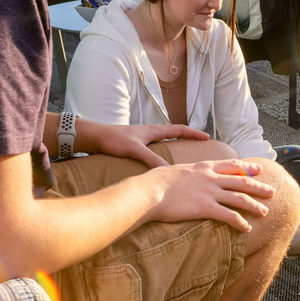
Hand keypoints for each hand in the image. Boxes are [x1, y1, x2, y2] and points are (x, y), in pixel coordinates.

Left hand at [82, 120, 207, 168]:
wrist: (93, 137)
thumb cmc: (113, 139)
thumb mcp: (134, 150)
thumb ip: (151, 159)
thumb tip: (168, 171)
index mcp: (153, 131)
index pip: (179, 130)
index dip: (193, 133)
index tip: (206, 137)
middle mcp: (149, 133)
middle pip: (174, 135)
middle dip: (187, 140)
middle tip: (199, 146)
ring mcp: (141, 140)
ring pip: (164, 143)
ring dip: (175, 147)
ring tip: (184, 158)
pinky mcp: (134, 147)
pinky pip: (154, 150)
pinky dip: (162, 155)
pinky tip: (160, 167)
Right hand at [150, 159, 274, 230]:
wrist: (148, 191)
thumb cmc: (154, 182)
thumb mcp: (173, 170)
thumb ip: (183, 172)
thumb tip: (178, 174)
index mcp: (203, 167)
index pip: (231, 165)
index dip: (247, 168)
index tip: (258, 169)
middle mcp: (210, 177)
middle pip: (241, 181)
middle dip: (259, 187)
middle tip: (271, 191)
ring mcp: (209, 192)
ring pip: (239, 198)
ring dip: (254, 205)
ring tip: (265, 212)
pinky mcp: (205, 207)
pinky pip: (229, 215)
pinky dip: (240, 222)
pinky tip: (247, 228)